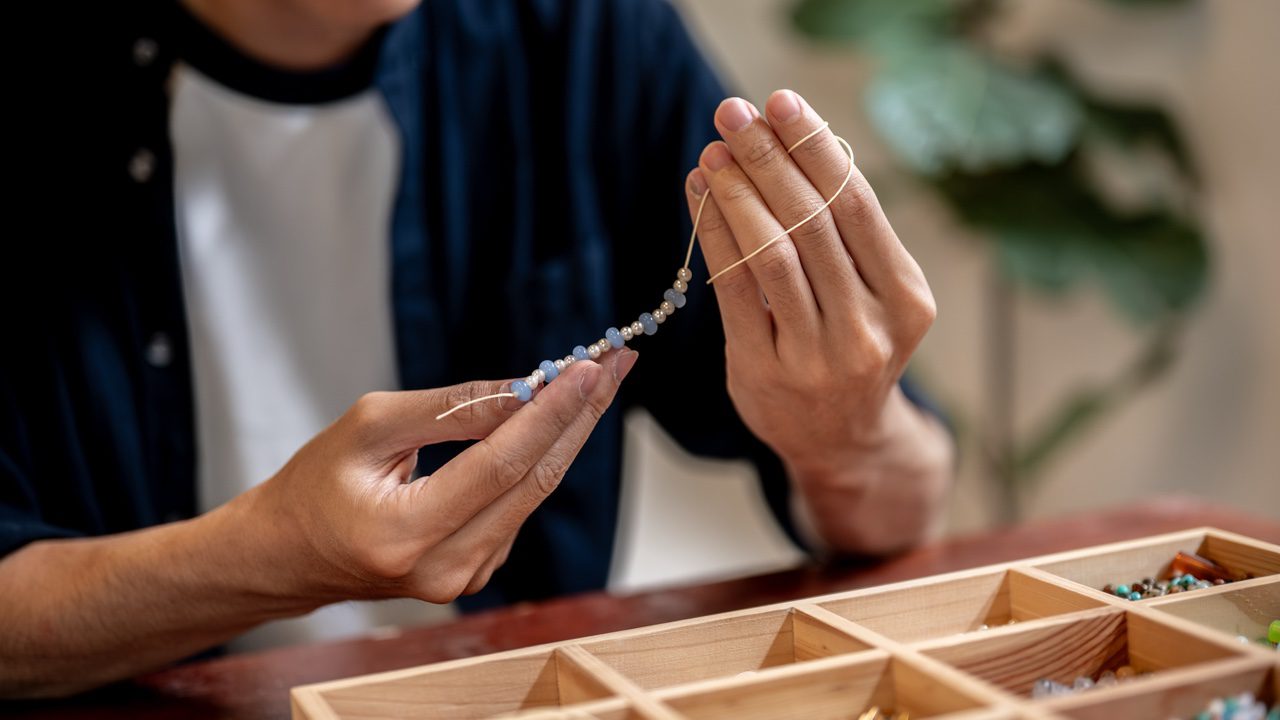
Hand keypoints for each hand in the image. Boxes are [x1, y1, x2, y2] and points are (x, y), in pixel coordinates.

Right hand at [239, 349, 636, 604]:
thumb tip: (526, 388)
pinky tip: (552, 422)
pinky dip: (538, 461)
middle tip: (616, 363)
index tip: (589, 367)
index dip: (550, 414)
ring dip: (566, 434)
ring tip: (592, 379)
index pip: (500, 466)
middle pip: (532, 483)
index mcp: (404, 534)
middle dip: (579, 417)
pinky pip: (518, 508)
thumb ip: (451, 410)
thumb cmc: (316, 484)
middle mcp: (442, 570)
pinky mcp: (474, 574)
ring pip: (532, 496)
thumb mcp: (370, 427)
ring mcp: (462, 580)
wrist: (286, 555)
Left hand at [685, 91, 948, 551]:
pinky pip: (732, 289)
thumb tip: (793, 140)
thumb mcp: (874, 294)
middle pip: (811, 222)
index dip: (815, 147)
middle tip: (733, 113)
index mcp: (906, 299)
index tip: (782, 102)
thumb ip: (844, 232)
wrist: (841, 439)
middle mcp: (868, 330)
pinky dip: (712, 233)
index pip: (856, 205)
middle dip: (768, 157)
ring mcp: (816, 357)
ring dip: (735, 192)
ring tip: (712, 151)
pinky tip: (698, 195)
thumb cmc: (853, 345)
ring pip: (770, 254)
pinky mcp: (763, 370)